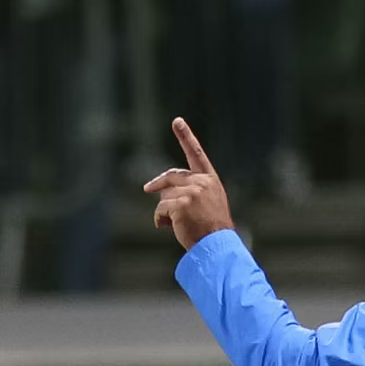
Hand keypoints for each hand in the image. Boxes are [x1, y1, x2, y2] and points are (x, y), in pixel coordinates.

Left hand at [143, 118, 234, 250]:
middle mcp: (202, 182)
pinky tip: (169, 228)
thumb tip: (159, 191)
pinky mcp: (181, 203)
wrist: (217, 244)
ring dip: (164, 211)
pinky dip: (160, 220)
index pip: (197, 154)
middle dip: (157, 184)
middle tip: (147, 189)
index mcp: (210, 180)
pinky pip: (160, 209)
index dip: (186, 136)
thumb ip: (192, 190)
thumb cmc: (212, 228)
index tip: (178, 121)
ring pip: (164, 196)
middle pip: (170, 177)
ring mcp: (191, 192)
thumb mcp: (208, 203)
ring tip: (175, 224)